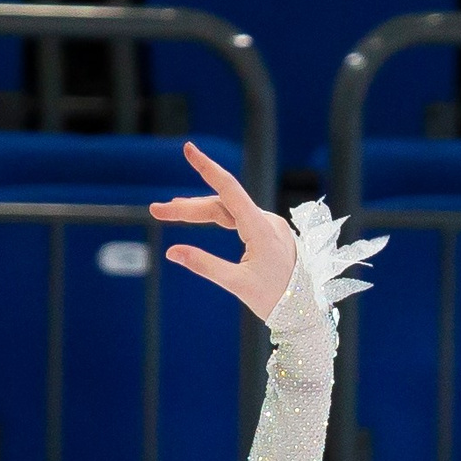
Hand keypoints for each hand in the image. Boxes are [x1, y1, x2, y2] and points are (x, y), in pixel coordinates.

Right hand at [149, 141, 297, 320]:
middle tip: (157, 211)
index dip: (206, 168)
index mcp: (261, 229)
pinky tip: (201, 215)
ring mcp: (269, 225)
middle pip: (221, 205)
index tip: (189, 148)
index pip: (229, 190)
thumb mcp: (237, 284)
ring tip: (171, 210)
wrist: (304, 312)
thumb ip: (204, 265)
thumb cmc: (275, 300)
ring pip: (229, 211)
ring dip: (200, 212)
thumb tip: (171, 252)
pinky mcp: (269, 232)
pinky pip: (239, 218)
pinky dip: (218, 217)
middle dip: (188, 209)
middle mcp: (267, 220)